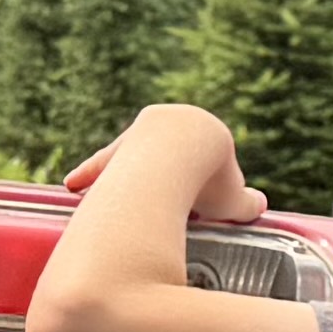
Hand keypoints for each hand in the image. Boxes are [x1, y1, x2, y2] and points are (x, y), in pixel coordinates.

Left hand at [99, 102, 263, 223]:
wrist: (181, 160)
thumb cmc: (211, 180)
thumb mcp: (233, 198)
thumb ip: (243, 203)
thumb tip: (258, 207)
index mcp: (203, 131)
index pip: (203, 156)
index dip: (202, 181)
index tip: (199, 204)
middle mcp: (167, 124)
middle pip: (165, 153)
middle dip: (164, 173)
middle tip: (163, 197)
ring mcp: (138, 135)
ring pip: (130, 156)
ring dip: (124, 173)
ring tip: (115, 193)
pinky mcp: (115, 149)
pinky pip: (101, 166)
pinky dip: (90, 175)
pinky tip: (74, 184)